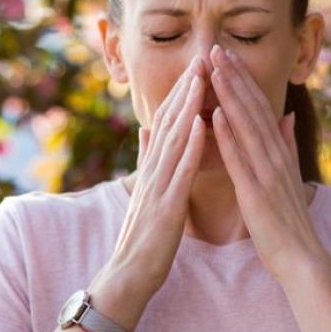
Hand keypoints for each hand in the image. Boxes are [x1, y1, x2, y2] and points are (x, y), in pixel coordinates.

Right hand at [104, 54, 207, 300]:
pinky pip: (180, 170)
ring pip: (174, 138)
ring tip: (201, 77)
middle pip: (170, 121)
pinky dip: (190, 144)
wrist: (129, 274)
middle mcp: (153, 170)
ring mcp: (158, 186)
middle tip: (200, 57)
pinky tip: (201, 122)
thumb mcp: (146, 190)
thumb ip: (147, 158)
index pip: (168, 121)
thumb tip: (146, 128)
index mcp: (153, 166)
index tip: (196, 65)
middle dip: (185, 88)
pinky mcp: (167, 205)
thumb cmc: (144, 235)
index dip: (181, 92)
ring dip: (188, 105)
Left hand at [208, 43, 325, 280]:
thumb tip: (285, 115)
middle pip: (252, 108)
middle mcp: (275, 155)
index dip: (242, 79)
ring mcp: (267, 171)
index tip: (226, 55)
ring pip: (246, 125)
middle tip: (215, 48)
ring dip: (229, 95)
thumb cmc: (288, 219)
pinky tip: (215, 114)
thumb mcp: (289, 174)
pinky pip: (240, 158)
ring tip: (214, 69)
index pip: (258, 107)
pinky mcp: (255, 191)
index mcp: (279, 151)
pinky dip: (228, 135)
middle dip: (233, 76)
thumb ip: (287, 143)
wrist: (301, 257)